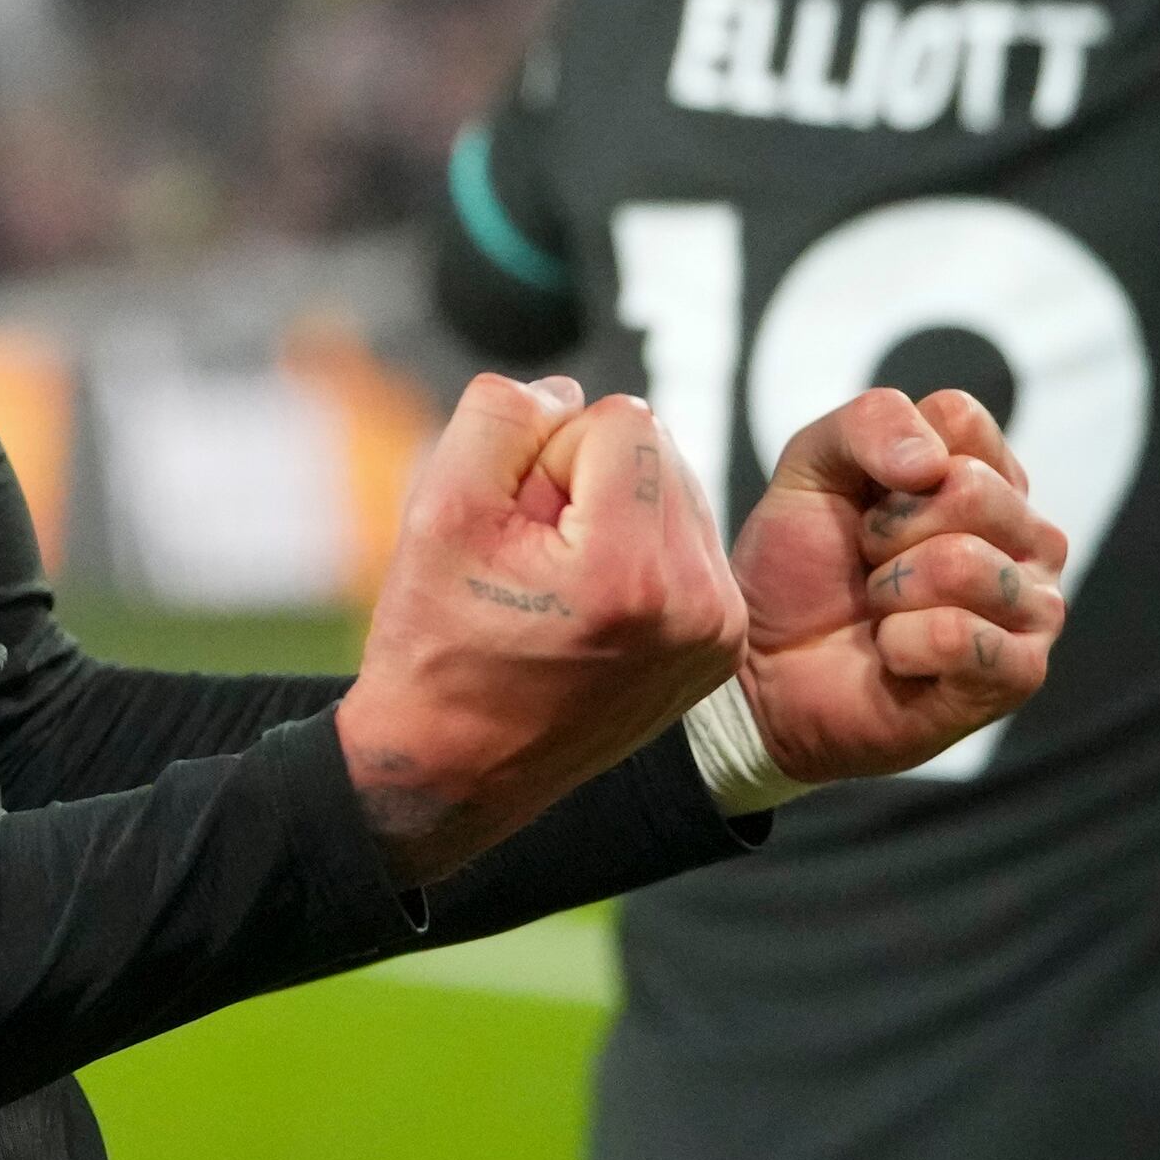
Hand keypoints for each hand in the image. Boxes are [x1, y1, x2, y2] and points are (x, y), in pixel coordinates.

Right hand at [338, 377, 746, 885]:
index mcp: (630, 572)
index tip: (515, 524)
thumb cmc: (436, 640)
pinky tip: (592, 600)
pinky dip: (638, 546)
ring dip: (613, 508)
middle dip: (585, 478)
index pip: (621, 418)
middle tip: (532, 558)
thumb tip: (570, 392)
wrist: (455, 768)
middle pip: (657, 445)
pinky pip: (688, 535)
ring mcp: (719, 630)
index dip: (547, 452)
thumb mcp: (438, 506)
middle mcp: (697, 603)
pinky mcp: (722, 643)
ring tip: (559, 582)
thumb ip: (503, 413)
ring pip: (675, 483)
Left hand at [726, 384, 1066, 783]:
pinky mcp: (1019, 674)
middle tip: (870, 565)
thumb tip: (934, 464)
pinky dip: (901, 643)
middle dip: (886, 530)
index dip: (884, 460)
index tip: (866, 502)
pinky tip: (895, 656)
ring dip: (890, 590)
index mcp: (991, 473)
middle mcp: (1030, 535)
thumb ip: (870, 422)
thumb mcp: (813, 466)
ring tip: (882, 611)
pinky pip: (961, 636)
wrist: (766, 668)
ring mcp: (1035, 606)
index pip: (961, 418)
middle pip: (969, 489)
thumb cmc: (801, 565)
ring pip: (963, 563)